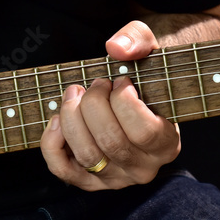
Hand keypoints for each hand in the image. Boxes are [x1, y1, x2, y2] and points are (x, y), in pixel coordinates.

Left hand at [40, 20, 180, 189]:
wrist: (133, 93)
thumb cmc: (142, 71)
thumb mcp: (148, 46)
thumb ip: (138, 40)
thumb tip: (116, 49)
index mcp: (167, 143)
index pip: (144, 131)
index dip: (124, 100)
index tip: (119, 80)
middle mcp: (144, 168)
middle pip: (110, 141)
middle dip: (93, 104)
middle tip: (95, 83)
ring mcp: (115, 178)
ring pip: (87, 154)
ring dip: (71, 117)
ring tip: (74, 93)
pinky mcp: (88, 180)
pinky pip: (63, 169)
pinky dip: (52, 142)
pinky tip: (57, 118)